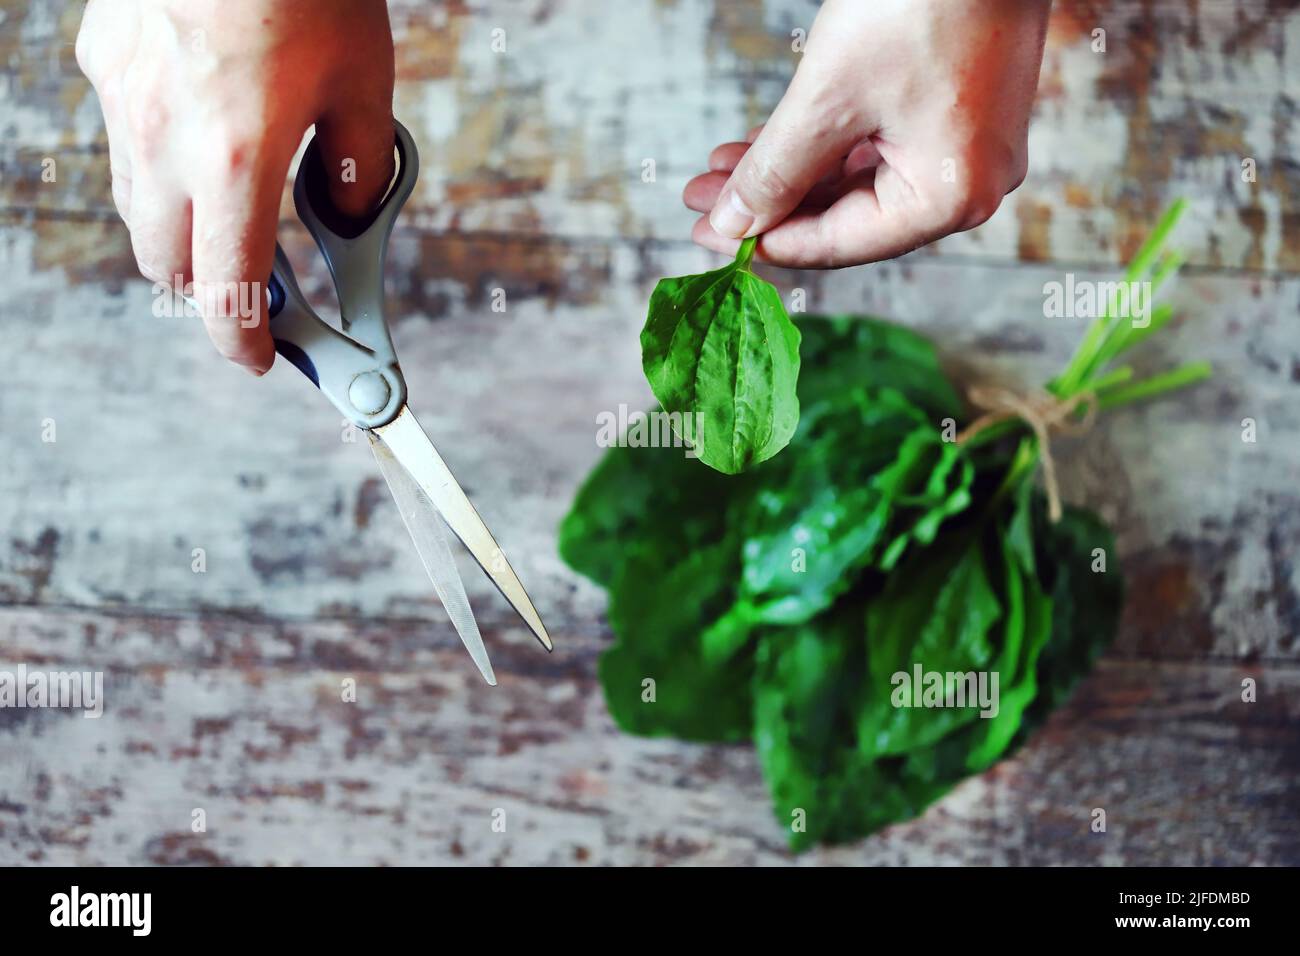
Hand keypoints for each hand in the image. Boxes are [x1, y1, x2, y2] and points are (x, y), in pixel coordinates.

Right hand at [75, 0, 395, 373]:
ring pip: (136, 210)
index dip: (242, 340)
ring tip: (230, 218)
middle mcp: (165, 140)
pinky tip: (199, 136)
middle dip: (210, 292)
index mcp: (235, 158)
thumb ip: (358, 164)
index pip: (225, 289)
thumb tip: (345, 214)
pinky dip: (158, 167)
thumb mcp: (364, 82)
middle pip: (167, 264)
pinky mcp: (105, 61)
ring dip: (179, 237)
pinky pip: (125, 141)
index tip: (259, 357)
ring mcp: (124, 101)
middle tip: (257, 290)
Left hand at [684, 0, 1048, 268]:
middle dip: (770, 203)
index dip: (764, 241)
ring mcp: (967, 149)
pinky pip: (878, 148)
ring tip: (725, 168)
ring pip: (857, 182)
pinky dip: (824, 149)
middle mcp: (968, 185)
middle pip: (846, 217)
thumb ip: (776, 172)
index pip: (838, 243)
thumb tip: (732, 224)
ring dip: (790, 174)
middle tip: (703, 200)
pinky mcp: (957, 113)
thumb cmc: (921, 3)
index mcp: (949, 198)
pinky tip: (771, 144)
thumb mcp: (828, 99)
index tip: (707, 235)